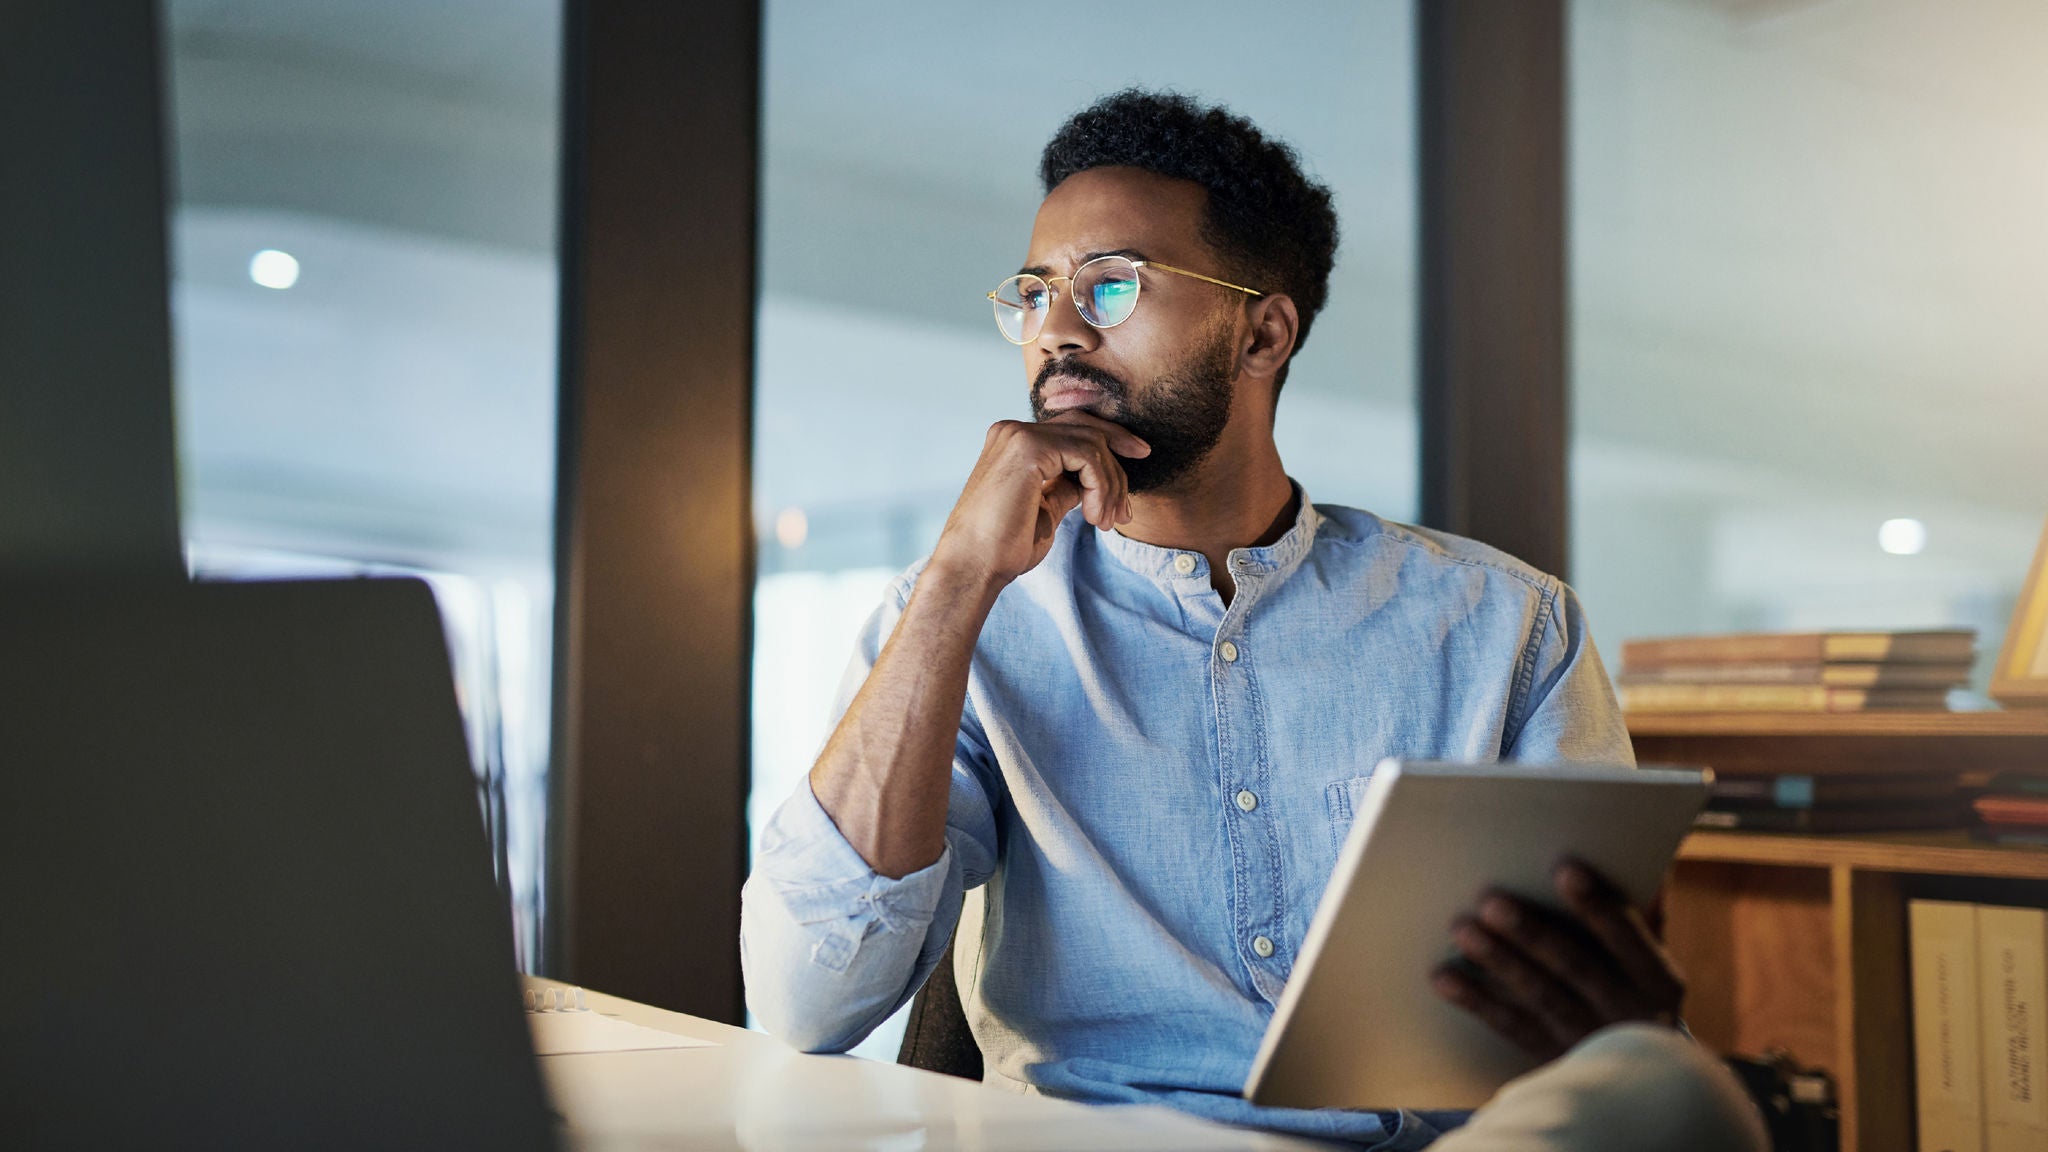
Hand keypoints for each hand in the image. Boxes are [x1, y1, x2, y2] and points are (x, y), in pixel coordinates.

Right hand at [929, 412, 1149, 590]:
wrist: (974, 567)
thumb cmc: (1003, 548)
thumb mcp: (1045, 510)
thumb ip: (1066, 487)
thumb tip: (1092, 482)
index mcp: (1014, 443)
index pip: (1073, 428)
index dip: (1110, 442)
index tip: (1137, 462)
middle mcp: (1013, 431)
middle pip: (1086, 427)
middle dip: (1119, 459)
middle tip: (1127, 507)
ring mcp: (1019, 435)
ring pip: (1092, 443)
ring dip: (1110, 486)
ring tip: (1104, 523)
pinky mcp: (1028, 448)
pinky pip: (1087, 455)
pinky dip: (1101, 487)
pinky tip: (1092, 517)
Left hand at [1431, 860, 1685, 1062]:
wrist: (1645, 1079)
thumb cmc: (1638, 994)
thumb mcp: (1651, 965)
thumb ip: (1634, 921)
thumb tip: (1617, 868)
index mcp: (1658, 978)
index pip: (1628, 936)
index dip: (1597, 905)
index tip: (1564, 868)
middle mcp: (1628, 1010)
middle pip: (1576, 965)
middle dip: (1531, 931)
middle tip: (1490, 899)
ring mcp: (1589, 1037)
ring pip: (1540, 995)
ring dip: (1498, 960)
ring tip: (1462, 928)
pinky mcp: (1554, 1057)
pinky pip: (1511, 1027)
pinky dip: (1476, 1001)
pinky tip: (1444, 977)